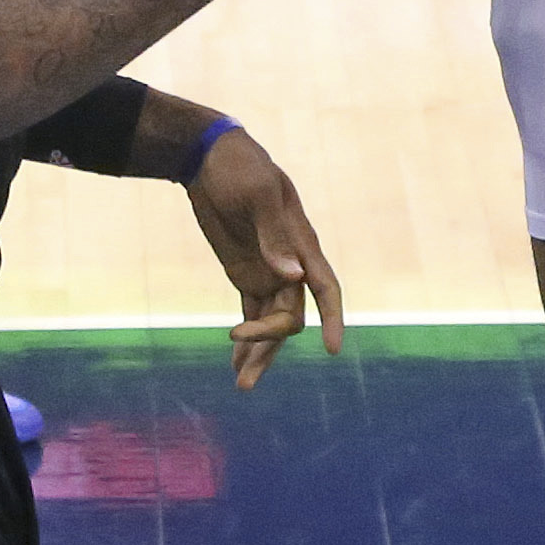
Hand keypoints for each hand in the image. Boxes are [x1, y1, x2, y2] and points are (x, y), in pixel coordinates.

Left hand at [182, 127, 343, 388]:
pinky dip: (247, 339)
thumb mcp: (257, 194)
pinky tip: (237, 365)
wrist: (210, 159)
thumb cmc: (240, 168)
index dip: (333, 317)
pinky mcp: (246, 275)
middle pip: (291, 317)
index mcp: (301, 243)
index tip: (334, 348)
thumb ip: (273, 236)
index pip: (326, 287)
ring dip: (260, 353)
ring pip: (272, 322)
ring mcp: (268, 271)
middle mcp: (290, 264)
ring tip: (242, 386)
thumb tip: (292, 278)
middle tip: (244, 374)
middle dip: (271, 346)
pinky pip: (252, 313)